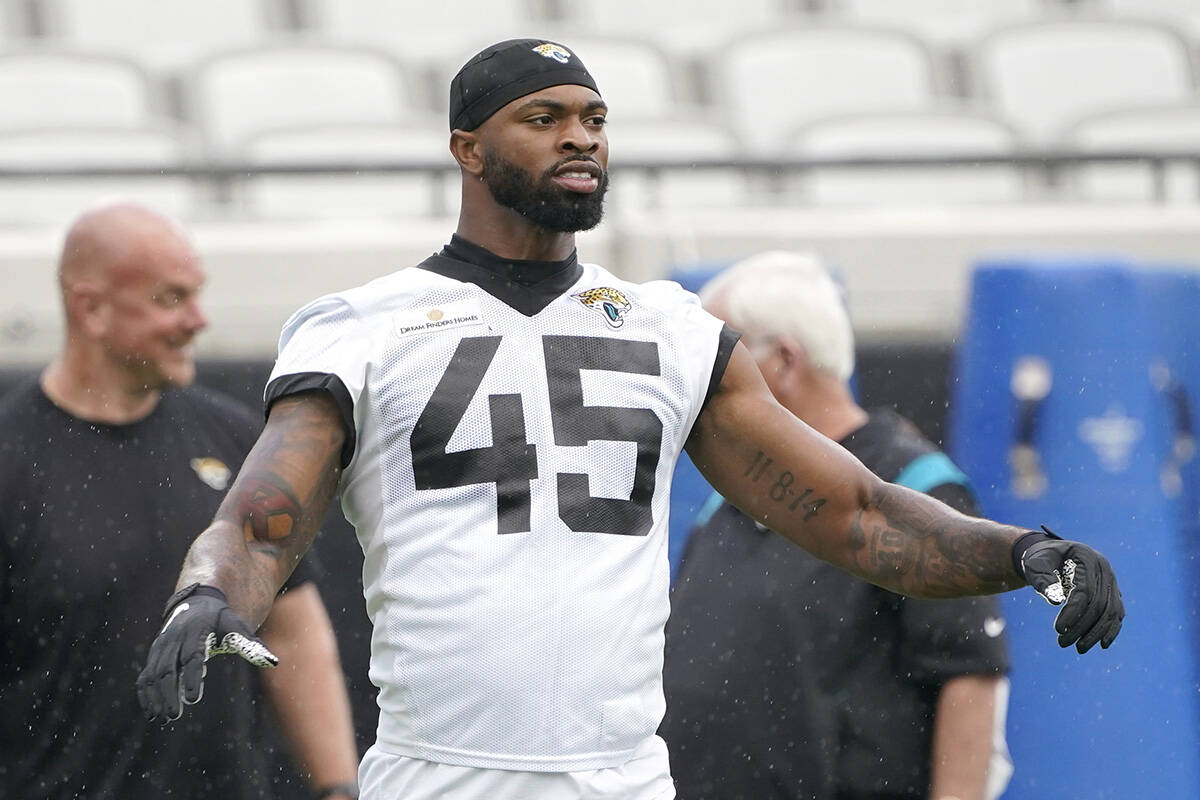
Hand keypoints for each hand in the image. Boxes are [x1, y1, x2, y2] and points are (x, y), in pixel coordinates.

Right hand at [136, 583, 278, 720]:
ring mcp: (161, 646)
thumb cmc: (221, 619)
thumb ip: (251, 645)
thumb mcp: (236, 627)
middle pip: (168, 669)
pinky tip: (152, 712)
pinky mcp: (155, 654)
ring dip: (155, 696)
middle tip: (174, 715)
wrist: (197, 602)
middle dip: (169, 693)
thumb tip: (272, 662)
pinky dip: (146, 693)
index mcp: (196, 632)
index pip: (192, 658)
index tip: (193, 698)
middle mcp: (175, 639)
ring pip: (153, 674)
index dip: (192, 678)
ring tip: (163, 717)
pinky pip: (146, 675)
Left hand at [1015, 527, 1123, 652]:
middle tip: (1062, 643)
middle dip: (1082, 627)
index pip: (1085, 591)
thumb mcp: (1035, 564)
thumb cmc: (1041, 558)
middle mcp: (1104, 569)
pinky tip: (1101, 644)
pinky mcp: (1113, 591)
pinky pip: (1116, 612)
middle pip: (1099, 604)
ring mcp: (1111, 580)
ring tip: (1079, 649)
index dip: (1073, 612)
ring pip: (1111, 612)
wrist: (1053, 554)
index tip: (1058, 630)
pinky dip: (1111, 629)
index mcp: (1087, 558)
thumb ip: (1042, 579)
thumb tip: (1055, 602)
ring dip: (1096, 633)